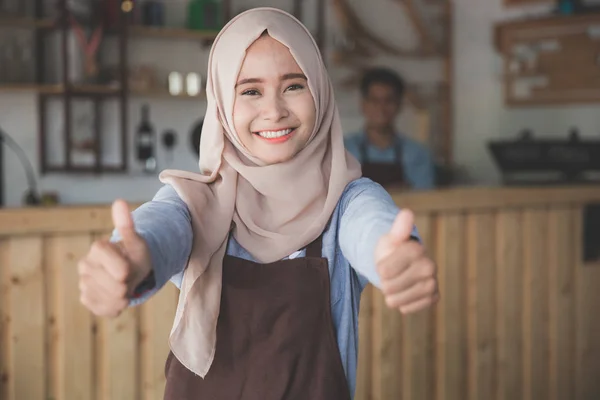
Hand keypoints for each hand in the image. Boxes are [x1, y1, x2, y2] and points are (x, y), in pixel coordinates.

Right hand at [78, 199, 151, 316]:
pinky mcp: (86, 298)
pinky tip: (118, 298)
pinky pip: (104, 309)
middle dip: (128, 284)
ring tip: (125, 287)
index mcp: (98, 248)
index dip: (125, 270)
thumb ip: (126, 225)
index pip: (114, 266)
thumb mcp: (136, 242)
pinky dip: (116, 306)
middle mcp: (86, 265)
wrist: (131, 271)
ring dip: (124, 296)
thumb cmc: (135, 255)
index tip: (129, 269)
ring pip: (109, 299)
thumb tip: (119, 201)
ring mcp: (84, 283)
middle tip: (129, 278)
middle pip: (114, 285)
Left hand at [375, 209, 438, 313]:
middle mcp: (429, 265)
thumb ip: (398, 228)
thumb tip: (407, 212)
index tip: (385, 264)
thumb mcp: (390, 239)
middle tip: (391, 275)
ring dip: (391, 295)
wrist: (404, 265)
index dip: (379, 269)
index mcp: (416, 249)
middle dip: (385, 283)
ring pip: (398, 300)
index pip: (384, 271)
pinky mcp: (434, 297)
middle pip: (389, 287)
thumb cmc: (393, 251)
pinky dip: (402, 304)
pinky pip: (408, 308)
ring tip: (395, 285)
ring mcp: (433, 282)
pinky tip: (404, 293)